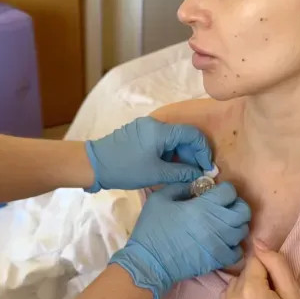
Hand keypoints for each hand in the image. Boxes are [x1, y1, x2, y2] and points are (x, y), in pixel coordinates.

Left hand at [85, 117, 211, 191]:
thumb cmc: (125, 168)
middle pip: (183, 136)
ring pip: (172, 139)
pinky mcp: (138, 134)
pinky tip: (168, 168)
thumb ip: (181, 172)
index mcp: (160, 130)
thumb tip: (199, 174)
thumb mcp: (156, 173)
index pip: (192, 134)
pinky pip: (160, 141)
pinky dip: (168, 154)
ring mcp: (145, 128)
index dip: (202, 151)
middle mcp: (154, 124)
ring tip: (181, 174)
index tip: (206, 168)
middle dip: (192, 155)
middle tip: (195, 174)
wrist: (93, 165)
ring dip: (180, 156)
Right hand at [112, 182, 250, 298]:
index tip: (216, 193)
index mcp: (204, 206)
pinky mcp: (218, 260)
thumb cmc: (152, 229)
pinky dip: (234, 246)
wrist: (150, 262)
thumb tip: (196, 185)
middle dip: (237, 205)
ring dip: (236, 225)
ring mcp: (220, 243)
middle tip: (225, 207)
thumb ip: (180, 186)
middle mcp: (218, 223)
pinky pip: (238, 252)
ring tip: (224, 225)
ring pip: (243, 230)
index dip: (224, 189)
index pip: (230, 191)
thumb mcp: (160, 199)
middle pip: (244, 211)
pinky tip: (223, 243)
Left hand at [220, 241, 299, 298]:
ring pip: (234, 286)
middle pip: (244, 273)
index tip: (278, 285)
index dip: (269, 269)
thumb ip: (275, 263)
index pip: (255, 260)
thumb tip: (258, 241)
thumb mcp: (293, 293)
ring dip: (245, 289)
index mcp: (249, 290)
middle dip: (257, 278)